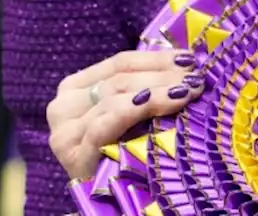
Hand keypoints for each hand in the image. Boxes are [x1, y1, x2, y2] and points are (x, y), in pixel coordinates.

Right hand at [47, 49, 202, 179]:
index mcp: (75, 89)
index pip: (120, 63)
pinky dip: (135, 109)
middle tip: (195, 78)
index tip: (188, 59)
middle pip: (120, 79)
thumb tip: (185, 63)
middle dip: (162, 76)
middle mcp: (63, 107)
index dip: (156, 59)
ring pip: (115, 97)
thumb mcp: (130, 114)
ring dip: (157, 91)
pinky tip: (162, 102)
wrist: (105, 198)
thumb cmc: (121, 153)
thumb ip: (145, 86)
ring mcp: (65, 132)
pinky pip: (106, 124)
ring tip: (188, 91)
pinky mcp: (74, 155)